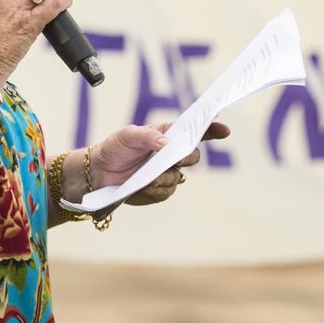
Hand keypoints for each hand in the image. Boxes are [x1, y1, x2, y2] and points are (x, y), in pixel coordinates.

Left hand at [89, 121, 231, 206]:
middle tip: (174, 159)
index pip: (193, 131)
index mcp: (166, 135)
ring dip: (163, 177)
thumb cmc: (114, 148)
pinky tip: (142, 186)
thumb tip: (165, 143)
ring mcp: (167, 172)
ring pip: (178, 177)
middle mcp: (170, 153)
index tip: (224, 131)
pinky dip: (155, 190)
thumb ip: (146, 136)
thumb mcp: (127, 136)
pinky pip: (166, 192)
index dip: (211, 130)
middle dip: (185, 158)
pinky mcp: (160, 190)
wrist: (99, 173)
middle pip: (192, 156)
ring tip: (146, 177)